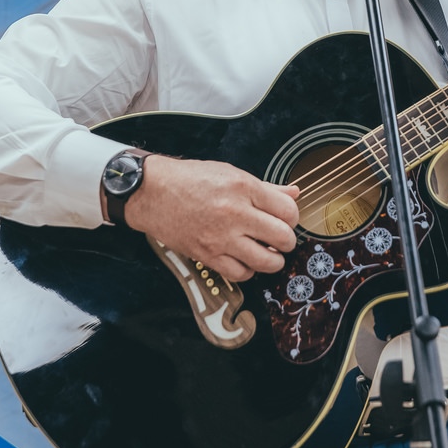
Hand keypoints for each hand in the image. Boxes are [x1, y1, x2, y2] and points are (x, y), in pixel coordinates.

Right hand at [122, 155, 299, 281]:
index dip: (292, 218)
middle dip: (287, 240)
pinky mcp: (207, 255)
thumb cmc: (191, 180)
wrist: (153, 192)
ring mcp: (221, 237)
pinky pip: (241, 273)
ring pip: (267, 261)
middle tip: (279, 238)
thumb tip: (294, 194)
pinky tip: (245, 259)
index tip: (286, 219)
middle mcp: (235, 213)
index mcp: (244, 187)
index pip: (288, 211)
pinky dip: (248, 270)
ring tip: (268, 252)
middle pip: (283, 237)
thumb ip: (266, 188)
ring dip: (273, 260)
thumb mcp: (231, 173)